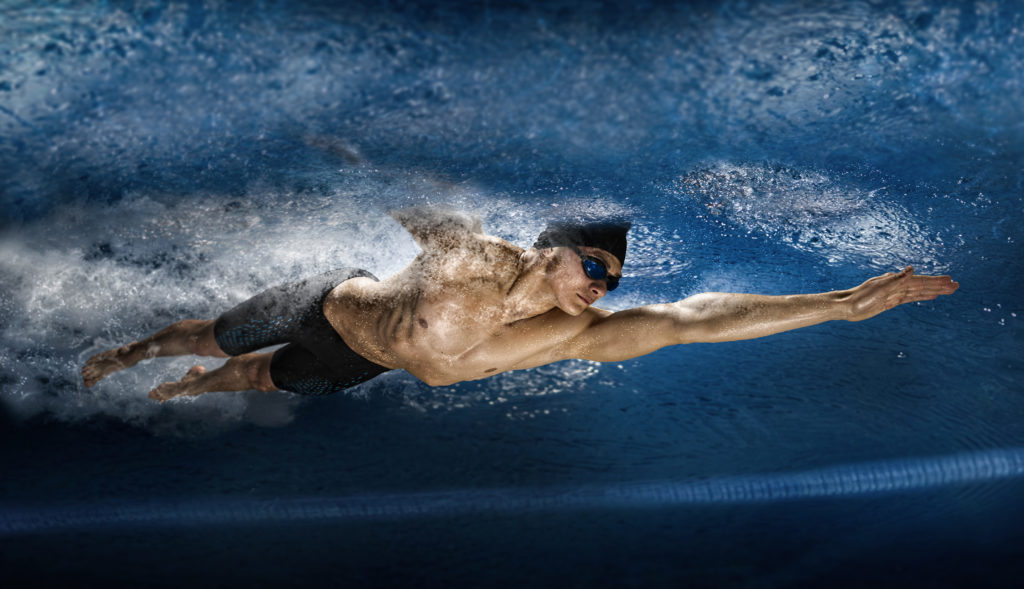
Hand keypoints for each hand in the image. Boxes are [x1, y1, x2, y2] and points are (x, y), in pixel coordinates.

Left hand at [843, 266, 958, 321]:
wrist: (845, 306)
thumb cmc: (860, 297)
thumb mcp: (879, 288)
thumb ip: (897, 279)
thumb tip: (911, 268)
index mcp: (896, 281)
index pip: (920, 281)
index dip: (935, 281)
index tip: (950, 281)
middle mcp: (897, 286)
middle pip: (922, 285)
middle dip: (939, 285)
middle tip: (956, 285)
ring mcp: (894, 294)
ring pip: (918, 292)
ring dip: (933, 290)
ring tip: (948, 290)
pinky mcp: (890, 302)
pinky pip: (910, 298)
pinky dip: (921, 296)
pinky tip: (930, 296)